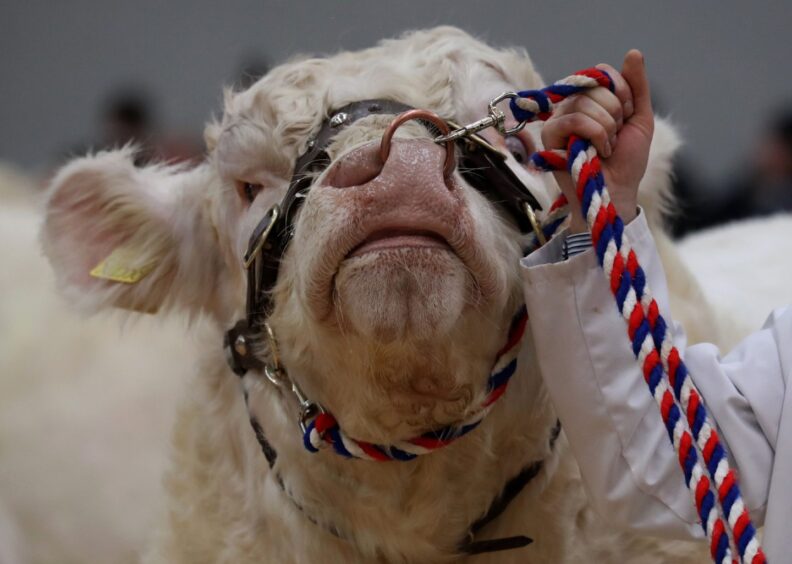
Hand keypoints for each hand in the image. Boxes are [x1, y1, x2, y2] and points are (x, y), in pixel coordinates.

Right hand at [541, 50, 653, 231]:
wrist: (615, 192)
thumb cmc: (625, 162)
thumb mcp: (639, 120)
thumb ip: (636, 88)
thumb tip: (633, 52)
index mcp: (590, 100)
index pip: (603, 74)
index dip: (621, 92)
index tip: (627, 116)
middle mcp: (571, 106)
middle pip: (595, 87)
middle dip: (616, 113)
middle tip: (615, 137)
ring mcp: (558, 120)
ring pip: (585, 103)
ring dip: (607, 128)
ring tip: (606, 148)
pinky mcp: (549, 136)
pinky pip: (574, 119)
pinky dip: (595, 135)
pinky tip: (598, 152)